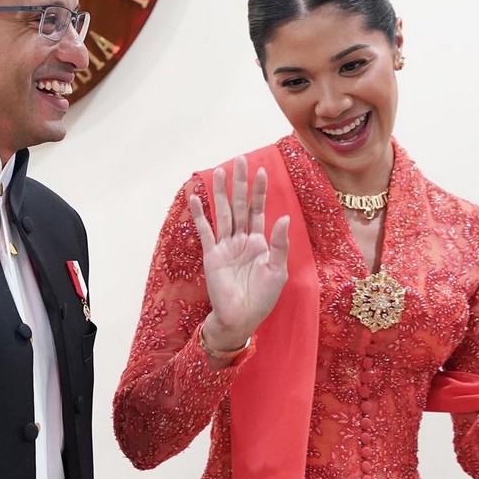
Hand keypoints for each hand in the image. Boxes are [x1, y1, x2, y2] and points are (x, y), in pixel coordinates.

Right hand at [189, 155, 288, 352]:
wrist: (241, 318)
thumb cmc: (262, 298)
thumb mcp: (277, 270)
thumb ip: (278, 244)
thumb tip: (283, 217)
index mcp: (259, 242)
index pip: (258, 210)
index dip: (259, 191)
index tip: (260, 171)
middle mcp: (241, 239)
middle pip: (239, 205)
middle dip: (240, 183)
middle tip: (239, 160)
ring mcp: (225, 245)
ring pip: (223, 213)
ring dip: (220, 193)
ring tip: (219, 171)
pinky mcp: (212, 255)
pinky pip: (205, 231)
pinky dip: (200, 215)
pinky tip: (195, 198)